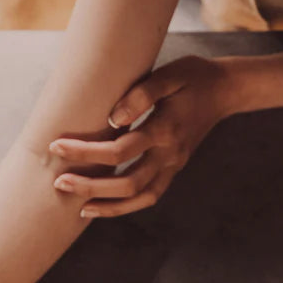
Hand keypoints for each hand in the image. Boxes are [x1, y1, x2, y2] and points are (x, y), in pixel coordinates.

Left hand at [48, 55, 237, 218]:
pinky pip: (149, 196)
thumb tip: (113, 119)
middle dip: (91, 186)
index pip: (120, 149)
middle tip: (60, 182)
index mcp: (166, 130)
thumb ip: (141, 94)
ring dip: (109, 206)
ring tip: (80, 207)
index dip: (87, 151)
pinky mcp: (174, 170)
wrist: (225, 91)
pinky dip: (126, 206)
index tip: (58, 146)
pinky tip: (104, 205)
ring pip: (140, 198)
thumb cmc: (193, 77)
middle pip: (127, 182)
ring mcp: (174, 166)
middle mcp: (170, 154)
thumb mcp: (169, 75)